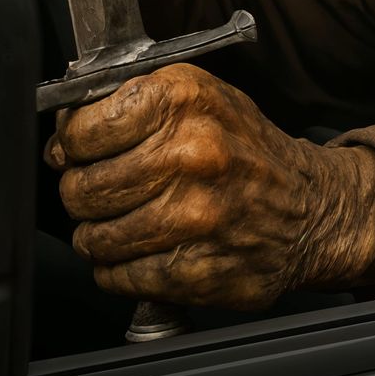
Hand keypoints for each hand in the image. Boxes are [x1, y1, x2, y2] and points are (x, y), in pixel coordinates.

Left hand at [45, 63, 374, 307]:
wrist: (311, 209)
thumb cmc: (248, 152)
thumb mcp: (202, 99)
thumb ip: (133, 103)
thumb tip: (62, 138)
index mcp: (185, 103)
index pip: (80, 130)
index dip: (72, 145)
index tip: (81, 151)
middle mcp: (191, 156)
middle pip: (81, 188)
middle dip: (84, 193)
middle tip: (108, 191)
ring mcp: (194, 217)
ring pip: (93, 238)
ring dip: (101, 235)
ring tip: (131, 222)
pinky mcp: (195, 269)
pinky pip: (117, 276)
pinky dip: (121, 268)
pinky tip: (148, 249)